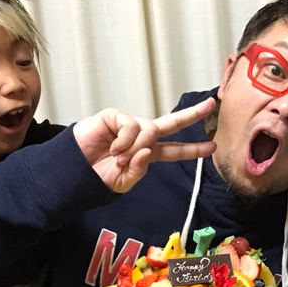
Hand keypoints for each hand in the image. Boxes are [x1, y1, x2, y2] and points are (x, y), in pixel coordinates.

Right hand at [74, 98, 216, 192]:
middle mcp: (142, 137)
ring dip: (136, 147)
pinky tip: (112, 148)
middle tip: (211, 104)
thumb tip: (148, 150)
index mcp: (148, 154)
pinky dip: (124, 140)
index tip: (213, 146)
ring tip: (118, 158)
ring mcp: (129, 126)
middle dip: (192, 114)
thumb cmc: (98, 177)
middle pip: (172, 123)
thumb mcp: (125, 182)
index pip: (175, 150)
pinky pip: (131, 125)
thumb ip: (140, 169)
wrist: (75, 172)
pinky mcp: (114, 117)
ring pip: (149, 129)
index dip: (193, 149)